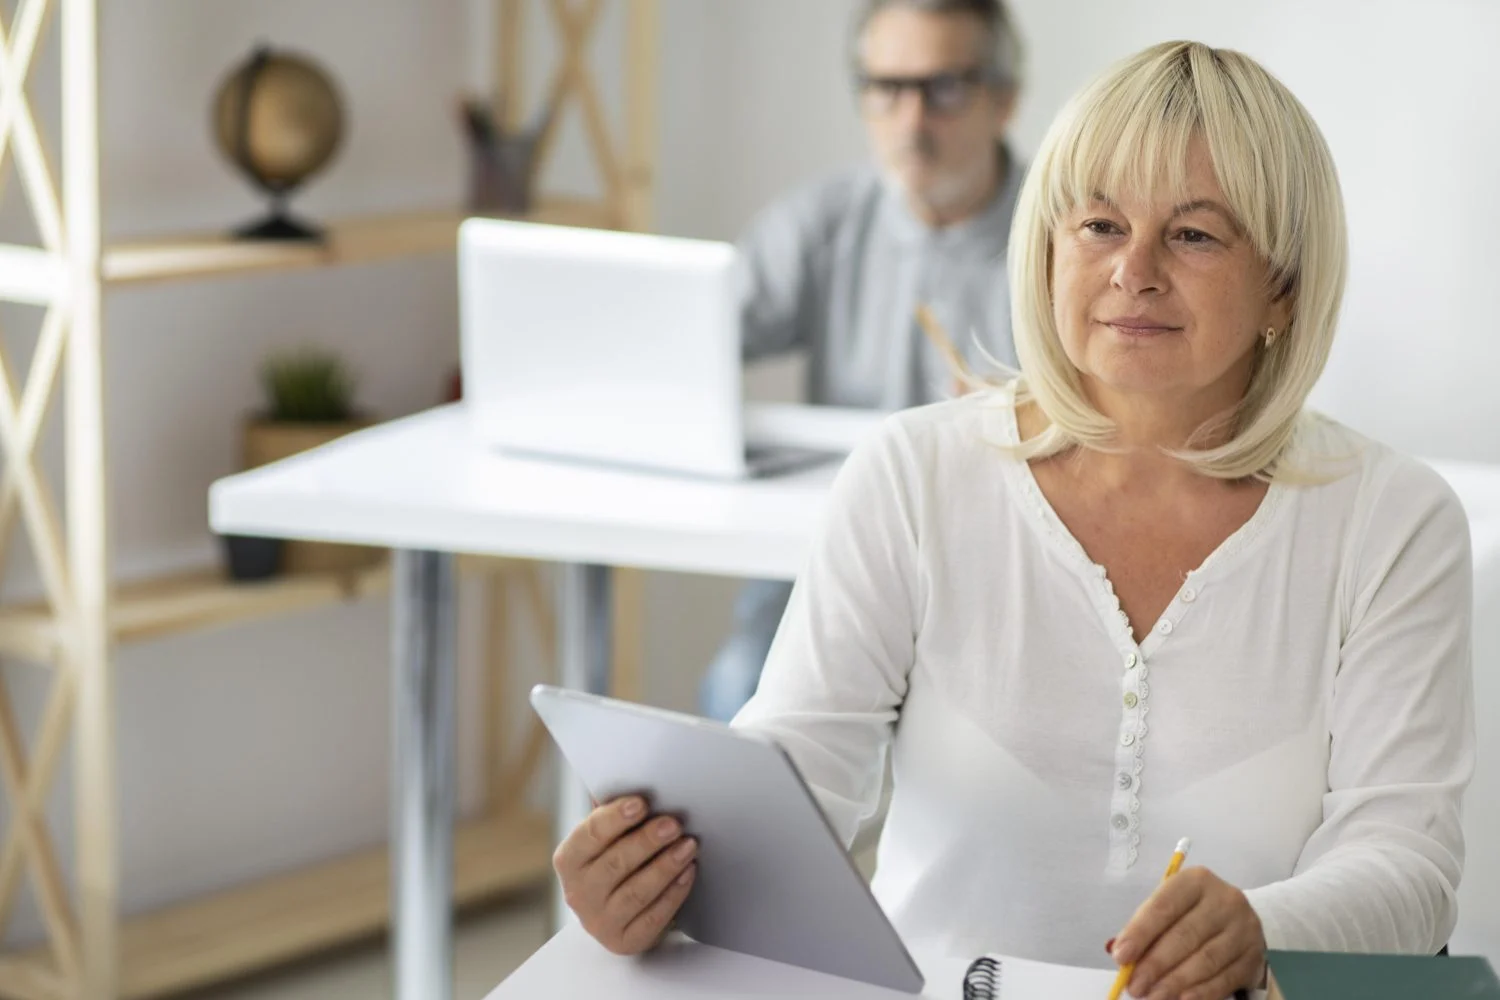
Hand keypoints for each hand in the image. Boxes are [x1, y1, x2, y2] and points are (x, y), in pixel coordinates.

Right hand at [552, 796, 698, 954]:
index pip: (589, 835)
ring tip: (688, 846)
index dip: (615, 818)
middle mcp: (578, 893)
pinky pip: (653, 917)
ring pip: (636, 892)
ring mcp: (599, 922)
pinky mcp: (624, 942)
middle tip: (674, 824)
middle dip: (647, 841)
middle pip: (615, 864)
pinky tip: (688, 873)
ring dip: (665, 867)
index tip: (642, 803)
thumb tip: (630, 778)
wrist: (616, 914)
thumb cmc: (613, 863)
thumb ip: (612, 814)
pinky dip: (673, 894)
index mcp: (569, 860)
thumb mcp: (606, 840)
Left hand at [1111, 866, 1265, 999]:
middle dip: (1156, 964)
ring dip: (1176, 982)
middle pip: (1185, 936)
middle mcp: (1224, 900)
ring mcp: (1243, 928)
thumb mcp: (1169, 908)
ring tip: (1154, 996)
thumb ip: (1146, 927)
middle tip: (1135, 986)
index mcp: (1196, 881)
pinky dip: (1202, 992)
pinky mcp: (1253, 956)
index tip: (1121, 957)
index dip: (1140, 933)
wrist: (1238, 919)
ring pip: (1206, 960)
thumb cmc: (1192, 912)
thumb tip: (1120, 953)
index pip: (1164, 907)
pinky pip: (1226, 978)